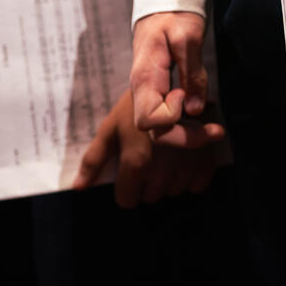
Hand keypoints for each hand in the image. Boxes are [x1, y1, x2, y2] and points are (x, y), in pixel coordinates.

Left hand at [74, 89, 223, 207]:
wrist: (178, 84)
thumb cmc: (138, 107)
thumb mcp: (111, 127)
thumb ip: (94, 159)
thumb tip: (78, 188)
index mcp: (136, 163)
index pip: (127, 200)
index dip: (126, 188)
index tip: (130, 172)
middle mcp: (162, 171)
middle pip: (151, 197)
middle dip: (148, 183)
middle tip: (150, 156)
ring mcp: (186, 168)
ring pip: (173, 192)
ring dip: (170, 180)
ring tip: (168, 153)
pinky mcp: (207, 162)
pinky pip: (196, 186)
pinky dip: (191, 177)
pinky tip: (186, 158)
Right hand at [129, 11, 221, 146]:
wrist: (163, 5)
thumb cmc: (173, 16)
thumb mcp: (187, 37)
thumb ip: (192, 73)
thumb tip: (195, 109)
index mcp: (144, 78)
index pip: (148, 120)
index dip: (170, 115)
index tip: (184, 93)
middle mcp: (143, 91)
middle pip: (156, 133)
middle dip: (186, 138)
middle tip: (217, 130)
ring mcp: (150, 94)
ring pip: (163, 130)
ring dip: (189, 134)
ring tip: (216, 129)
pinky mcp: (160, 93)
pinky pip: (169, 119)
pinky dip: (188, 124)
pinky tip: (204, 116)